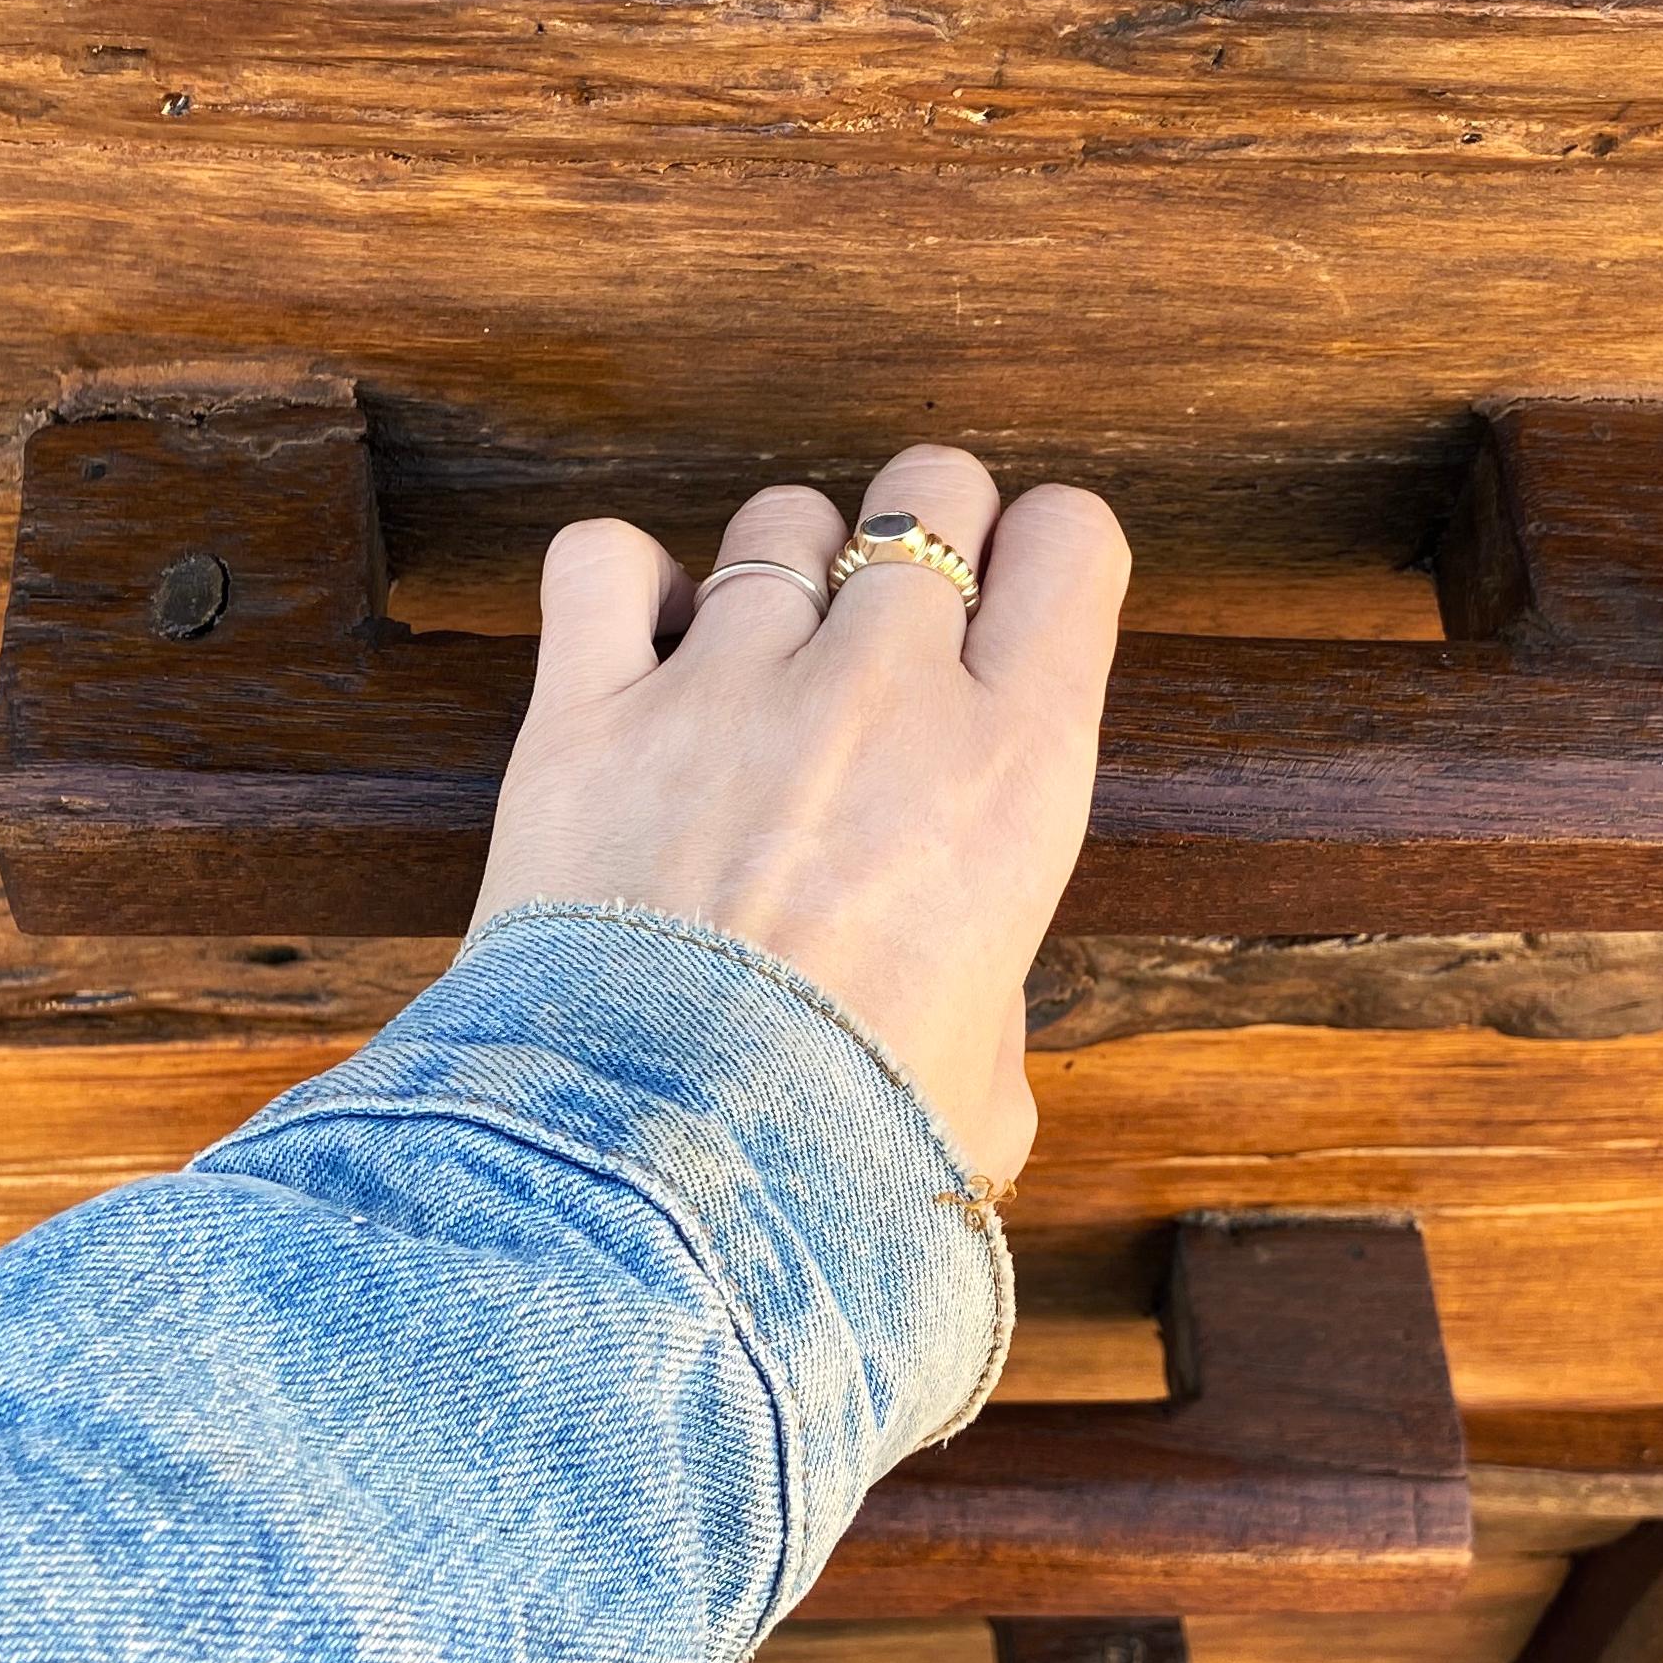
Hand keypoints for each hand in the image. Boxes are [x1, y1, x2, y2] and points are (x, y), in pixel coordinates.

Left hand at [472, 445, 1130, 1181]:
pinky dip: (621, 582)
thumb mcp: (988, 1094)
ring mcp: (731, 682)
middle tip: (888, 621)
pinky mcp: (588, 705)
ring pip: (778, 520)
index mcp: (1015, 771)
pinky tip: (637, 645)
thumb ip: (988, 1012)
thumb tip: (960, 1020)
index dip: (1044, 551)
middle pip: (933, 491)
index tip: (1013, 597)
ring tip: (754, 664)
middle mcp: (885, 692)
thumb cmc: (839, 1148)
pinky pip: (602, 557)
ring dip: (777, 573)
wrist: (662, 1171)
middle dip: (919, 533)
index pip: (1074, 543)